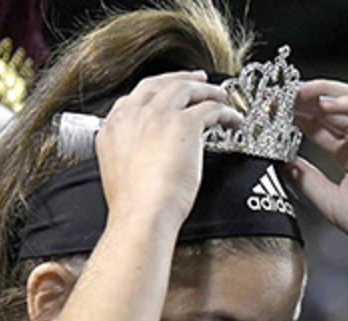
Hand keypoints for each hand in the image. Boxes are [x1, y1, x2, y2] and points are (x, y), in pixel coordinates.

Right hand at [95, 71, 242, 235]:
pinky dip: (225, 111)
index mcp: (115, 126)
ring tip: (220, 95)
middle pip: (161, 84)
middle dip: (182, 79)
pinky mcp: (184, 124)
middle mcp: (134, 115)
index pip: (136, 97)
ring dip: (207, 90)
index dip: (157, 91)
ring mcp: (158, 116)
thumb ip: (130, 152)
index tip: (168, 93)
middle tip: (199, 81)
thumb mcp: (119, 171)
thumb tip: (147, 153)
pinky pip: (210, 109)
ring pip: (186, 89)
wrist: (141, 214)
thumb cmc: (133, 205)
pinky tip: (233, 119)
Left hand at [288, 79, 347, 272]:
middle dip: (306, 99)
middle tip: (279, 94)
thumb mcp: (332, 203)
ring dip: (325, 93)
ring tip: (299, 92)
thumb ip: (308, 181)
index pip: (322, 126)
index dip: (297, 116)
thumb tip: (284, 163)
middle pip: (335, 109)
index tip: (272, 111)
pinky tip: (328, 103)